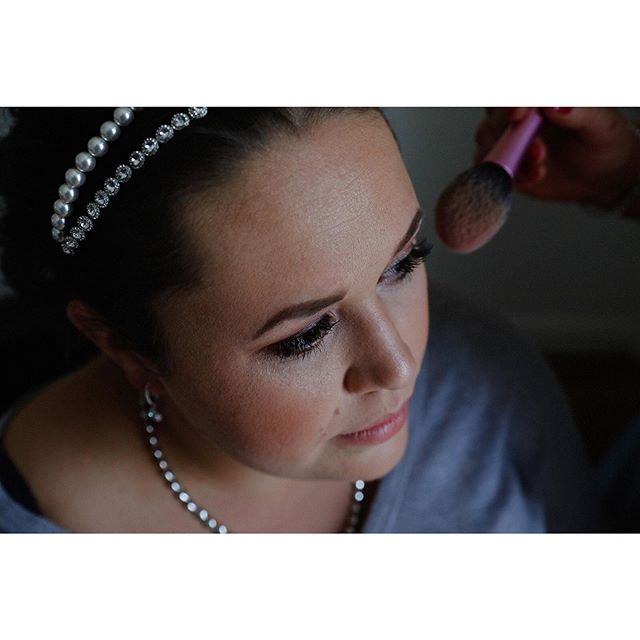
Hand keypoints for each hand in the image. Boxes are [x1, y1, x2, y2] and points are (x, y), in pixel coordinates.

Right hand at [474, 108, 639, 209]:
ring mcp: (508, 136)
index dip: (513, 102)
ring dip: (510, 157)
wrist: (598, 176)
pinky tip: (531, 178)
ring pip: (488, 139)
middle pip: (496, 114)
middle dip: (512, 135)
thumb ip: (581, 112)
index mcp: (542, 97)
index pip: (518, 92)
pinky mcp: (502, 160)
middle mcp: (521, 112)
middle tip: (539, 153)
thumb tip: (554, 104)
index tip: (517, 114)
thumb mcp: (602, 126)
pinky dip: (506, 173)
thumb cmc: (603, 143)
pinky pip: (488, 165)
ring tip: (539, 169)